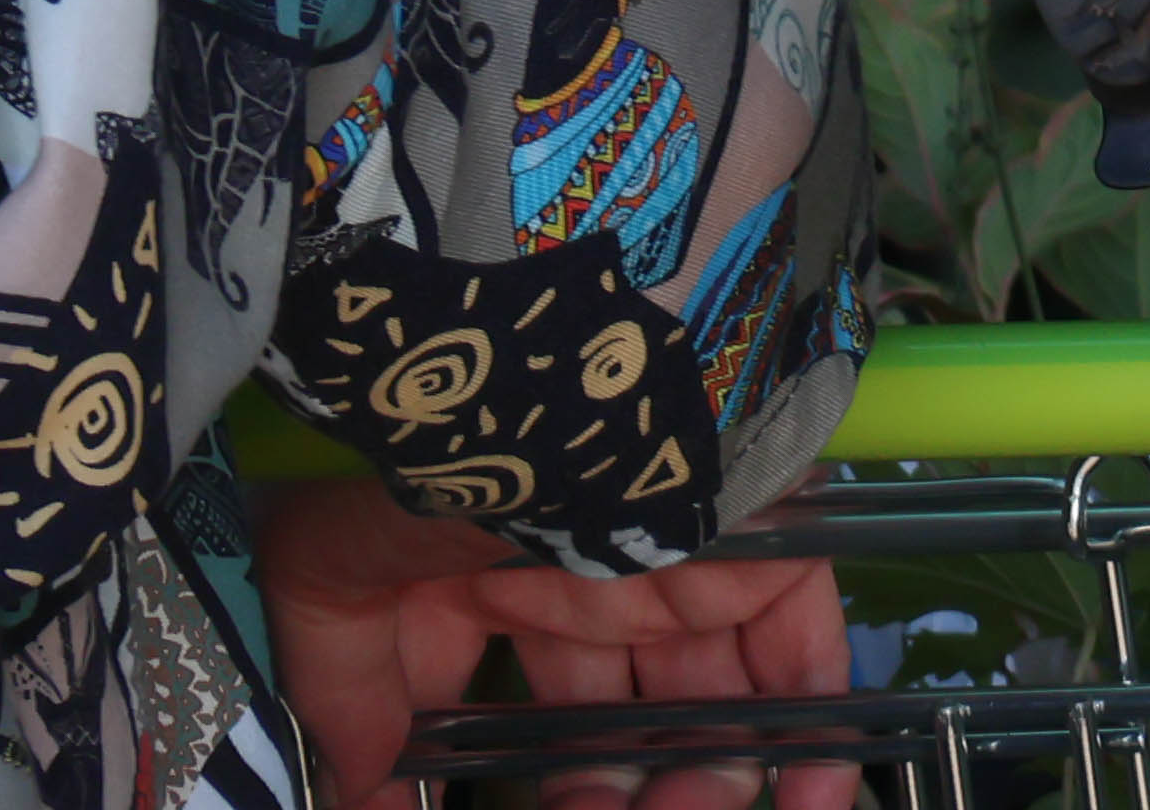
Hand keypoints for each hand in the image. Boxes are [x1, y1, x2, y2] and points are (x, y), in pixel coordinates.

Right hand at [252, 475, 852, 809]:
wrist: (533, 382)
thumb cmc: (418, 475)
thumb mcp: (332, 592)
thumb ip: (347, 698)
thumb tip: (360, 796)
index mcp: (489, 578)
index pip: (499, 705)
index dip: (498, 776)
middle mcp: (589, 570)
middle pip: (613, 719)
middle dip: (611, 799)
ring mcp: (680, 558)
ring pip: (707, 700)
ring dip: (707, 780)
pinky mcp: (768, 545)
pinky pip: (805, 644)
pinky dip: (817, 724)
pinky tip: (810, 790)